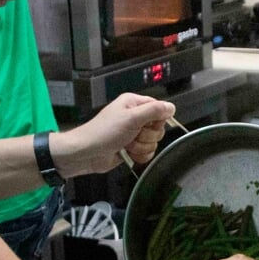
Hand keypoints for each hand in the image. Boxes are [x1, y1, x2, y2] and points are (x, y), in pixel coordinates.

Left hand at [56, 93, 175, 175]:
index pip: (159, 108)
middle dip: (148, 136)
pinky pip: (147, 152)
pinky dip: (140, 155)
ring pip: (153, 142)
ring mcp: (133, 133)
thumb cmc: (103, 132)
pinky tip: (129, 153)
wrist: (87, 153)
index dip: (158, 119)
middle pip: (158, 127)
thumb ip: (154, 111)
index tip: (148, 124)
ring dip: (142, 147)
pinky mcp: (131, 148)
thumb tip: (171, 107)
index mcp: (134, 104)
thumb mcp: (131, 118)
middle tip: (133, 135)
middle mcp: (135, 117)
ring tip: (127, 145)